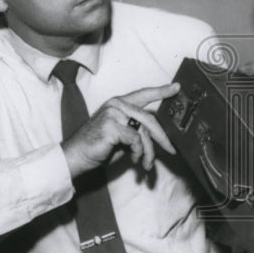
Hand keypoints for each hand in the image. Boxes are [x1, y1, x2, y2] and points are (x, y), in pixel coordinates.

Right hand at [61, 83, 178, 178]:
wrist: (76, 156)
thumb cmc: (99, 147)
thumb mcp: (122, 135)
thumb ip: (137, 129)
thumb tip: (159, 135)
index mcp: (119, 103)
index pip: (144, 94)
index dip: (161, 91)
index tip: (177, 88)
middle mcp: (117, 105)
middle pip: (149, 118)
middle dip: (162, 137)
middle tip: (171, 150)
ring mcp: (113, 114)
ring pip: (144, 132)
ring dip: (148, 152)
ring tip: (146, 164)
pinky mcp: (111, 126)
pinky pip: (136, 140)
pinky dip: (138, 153)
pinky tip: (134, 159)